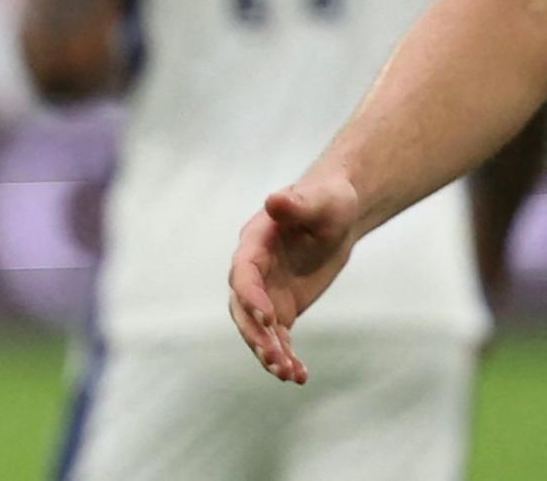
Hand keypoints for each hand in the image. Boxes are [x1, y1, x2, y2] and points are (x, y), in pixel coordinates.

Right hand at [227, 171, 360, 383]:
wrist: (335, 216)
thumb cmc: (328, 201)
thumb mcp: (320, 201)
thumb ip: (297, 203)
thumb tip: (274, 200)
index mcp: (255, 243)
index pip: (243, 272)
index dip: (250, 295)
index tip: (268, 317)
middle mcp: (253, 270)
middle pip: (242, 308)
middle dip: (255, 335)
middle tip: (275, 359)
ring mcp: (266, 291)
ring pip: (257, 328)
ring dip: (269, 352)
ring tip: (290, 375)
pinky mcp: (282, 308)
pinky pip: (278, 337)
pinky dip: (286, 356)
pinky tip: (301, 376)